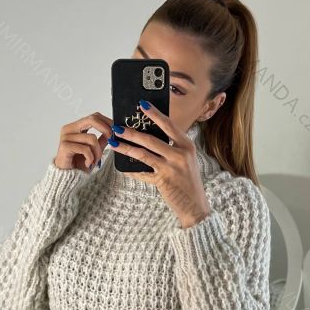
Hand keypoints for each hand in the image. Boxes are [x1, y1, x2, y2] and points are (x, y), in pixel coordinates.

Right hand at [54, 112, 113, 172]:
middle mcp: (69, 129)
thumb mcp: (94, 150)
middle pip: (92, 120)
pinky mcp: (65, 146)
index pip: (93, 116)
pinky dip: (90, 158)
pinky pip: (85, 149)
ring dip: (97, 152)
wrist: (68, 179)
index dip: (106, 121)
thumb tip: (113, 131)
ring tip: (94, 161)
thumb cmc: (79, 165)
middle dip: (105, 129)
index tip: (115, 130)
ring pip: (92, 138)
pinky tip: (87, 164)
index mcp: (75, 128)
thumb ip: (102, 139)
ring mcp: (66, 137)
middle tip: (111, 140)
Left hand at [108, 102, 211, 226]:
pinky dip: (131, 170)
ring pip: (143, 154)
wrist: (195, 205)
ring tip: (114, 143)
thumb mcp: (186, 159)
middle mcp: (180, 155)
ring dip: (126, 148)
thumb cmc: (189, 181)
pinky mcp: (162, 181)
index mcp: (187, 145)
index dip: (155, 114)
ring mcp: (171, 168)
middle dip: (132, 132)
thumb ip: (173, 147)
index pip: (169, 125)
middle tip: (118, 127)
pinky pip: (142, 173)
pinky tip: (122, 167)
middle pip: (151, 139)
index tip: (142, 105)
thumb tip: (151, 136)